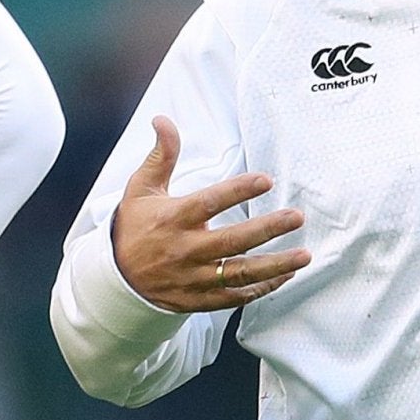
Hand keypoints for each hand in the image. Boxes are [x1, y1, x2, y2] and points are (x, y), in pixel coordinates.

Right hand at [111, 117, 310, 312]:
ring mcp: (193, 278)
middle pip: (232, 241)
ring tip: (303, 255)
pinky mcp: (198, 299)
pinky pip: (234, 297)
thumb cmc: (134, 227)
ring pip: (239, 274)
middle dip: (268, 229)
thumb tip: (163, 120)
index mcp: (172, 219)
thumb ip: (161, 155)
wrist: (116, 279)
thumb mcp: (141, 188)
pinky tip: (283, 277)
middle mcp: (184, 250)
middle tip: (296, 217)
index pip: (209, 203)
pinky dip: (261, 289)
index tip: (265, 180)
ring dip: (275, 266)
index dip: (238, 191)